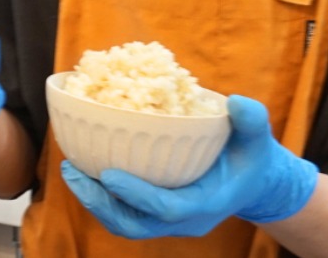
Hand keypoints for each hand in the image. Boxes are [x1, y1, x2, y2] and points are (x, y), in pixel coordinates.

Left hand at [61, 95, 317, 238]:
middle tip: (72, 172)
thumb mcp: (258, 137)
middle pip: (134, 225)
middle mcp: (184, 220)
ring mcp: (168, 221)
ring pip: (123, 223)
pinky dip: (101, 196)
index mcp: (206, 204)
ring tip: (69, 169)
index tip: (108, 173)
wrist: (253, 182)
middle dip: (100, 203)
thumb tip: (235, 102)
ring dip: (93, 200)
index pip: (167, 208)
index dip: (136, 194)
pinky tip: (84, 167)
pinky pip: (123, 212)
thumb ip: (252, 120)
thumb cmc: (251, 157)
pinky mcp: (157, 214)